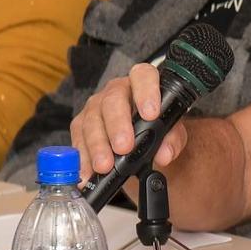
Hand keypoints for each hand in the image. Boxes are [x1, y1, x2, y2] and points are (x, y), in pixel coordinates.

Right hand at [70, 64, 186, 177]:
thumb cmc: (156, 124)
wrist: (140, 133)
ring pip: (92, 121)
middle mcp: (117, 90)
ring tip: (105, 166)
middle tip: (124, 148)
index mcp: (142, 83)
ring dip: (98, 146)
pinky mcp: (81, 124)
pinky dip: (83, 158)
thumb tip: (164, 155)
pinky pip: (78, 138)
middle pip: (113, 101)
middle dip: (117, 126)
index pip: (143, 76)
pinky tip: (87, 173)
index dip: (147, 92)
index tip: (151, 114)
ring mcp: (96, 106)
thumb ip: (172, 139)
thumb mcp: (172, 130)